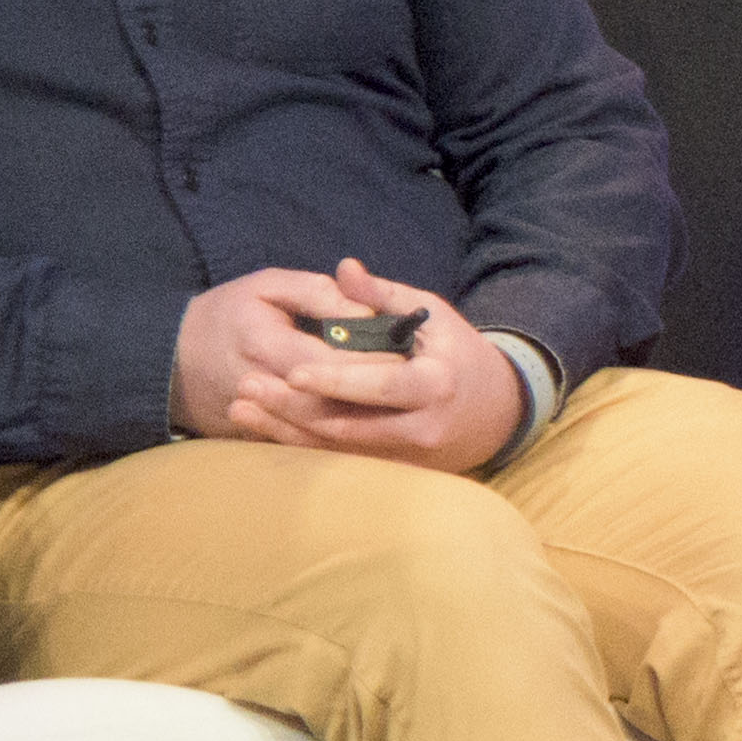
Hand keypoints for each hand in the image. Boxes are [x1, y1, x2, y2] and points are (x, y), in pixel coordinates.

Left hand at [175, 262, 518, 472]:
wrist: (500, 412)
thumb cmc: (459, 354)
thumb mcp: (433, 316)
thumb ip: (384, 295)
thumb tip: (344, 269)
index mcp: (434, 385)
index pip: (379, 385)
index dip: (334, 382)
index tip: (292, 371)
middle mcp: (421, 428)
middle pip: (346, 425)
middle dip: (291, 409)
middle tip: (246, 387)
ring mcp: (407, 457)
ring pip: (336, 450)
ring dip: (285, 430)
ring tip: (241, 409)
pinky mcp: (394, 471)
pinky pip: (340, 461)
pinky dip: (300, 445)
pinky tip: (264, 430)